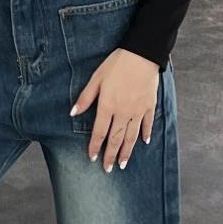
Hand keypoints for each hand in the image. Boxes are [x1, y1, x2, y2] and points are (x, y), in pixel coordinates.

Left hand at [71, 48, 159, 171]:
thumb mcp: (97, 78)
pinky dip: (145, 133)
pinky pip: (147, 123)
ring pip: (131, 136)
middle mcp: (123, 112)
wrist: (141, 54)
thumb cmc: (117, 64)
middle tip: (108, 169)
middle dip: (111, 155)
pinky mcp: (150, 105)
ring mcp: (138, 110)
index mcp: (108, 106)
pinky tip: (144, 142)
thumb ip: (86, 97)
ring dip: (127, 151)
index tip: (92, 158)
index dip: (95, 146)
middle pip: (116, 138)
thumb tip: (73, 113)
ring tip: (123, 164)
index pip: (100, 132)